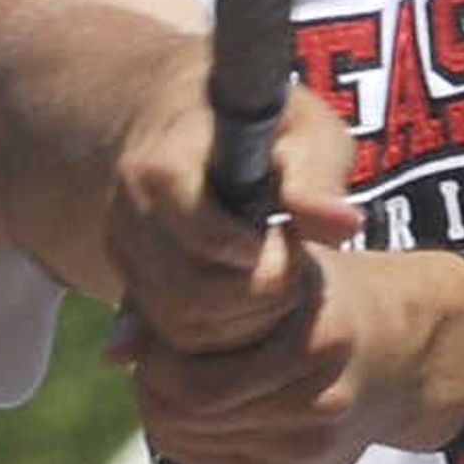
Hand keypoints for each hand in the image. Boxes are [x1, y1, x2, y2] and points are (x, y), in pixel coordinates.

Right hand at [102, 42, 361, 357]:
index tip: (287, 232)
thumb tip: (342, 227)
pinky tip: (250, 302)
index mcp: (163, 169)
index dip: (260, 252)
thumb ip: (319, 173)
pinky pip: (168, 340)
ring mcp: (122, 255)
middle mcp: (128, 216)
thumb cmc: (266, 126)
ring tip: (274, 276)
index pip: (205, 239)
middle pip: (191, 297)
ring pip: (178, 329)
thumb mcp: (304, 130)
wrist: (196, 124)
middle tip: (293, 263)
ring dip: (242, 322)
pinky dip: (218, 336)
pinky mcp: (127, 284)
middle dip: (259, 295)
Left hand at [114, 244, 463, 463]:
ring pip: (196, 446)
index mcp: (315, 341)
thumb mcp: (272, 270)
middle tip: (150, 359)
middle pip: (189, 417)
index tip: (151, 333)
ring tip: (173, 377)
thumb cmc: (320, 295)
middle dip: (153, 389)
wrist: (402, 349)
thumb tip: (111, 353)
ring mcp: (314, 447)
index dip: (154, 359)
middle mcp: (320, 401)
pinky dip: (195, 439)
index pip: (193, 381)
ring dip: (168, 414)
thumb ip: (192, 301)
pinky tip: (202, 407)